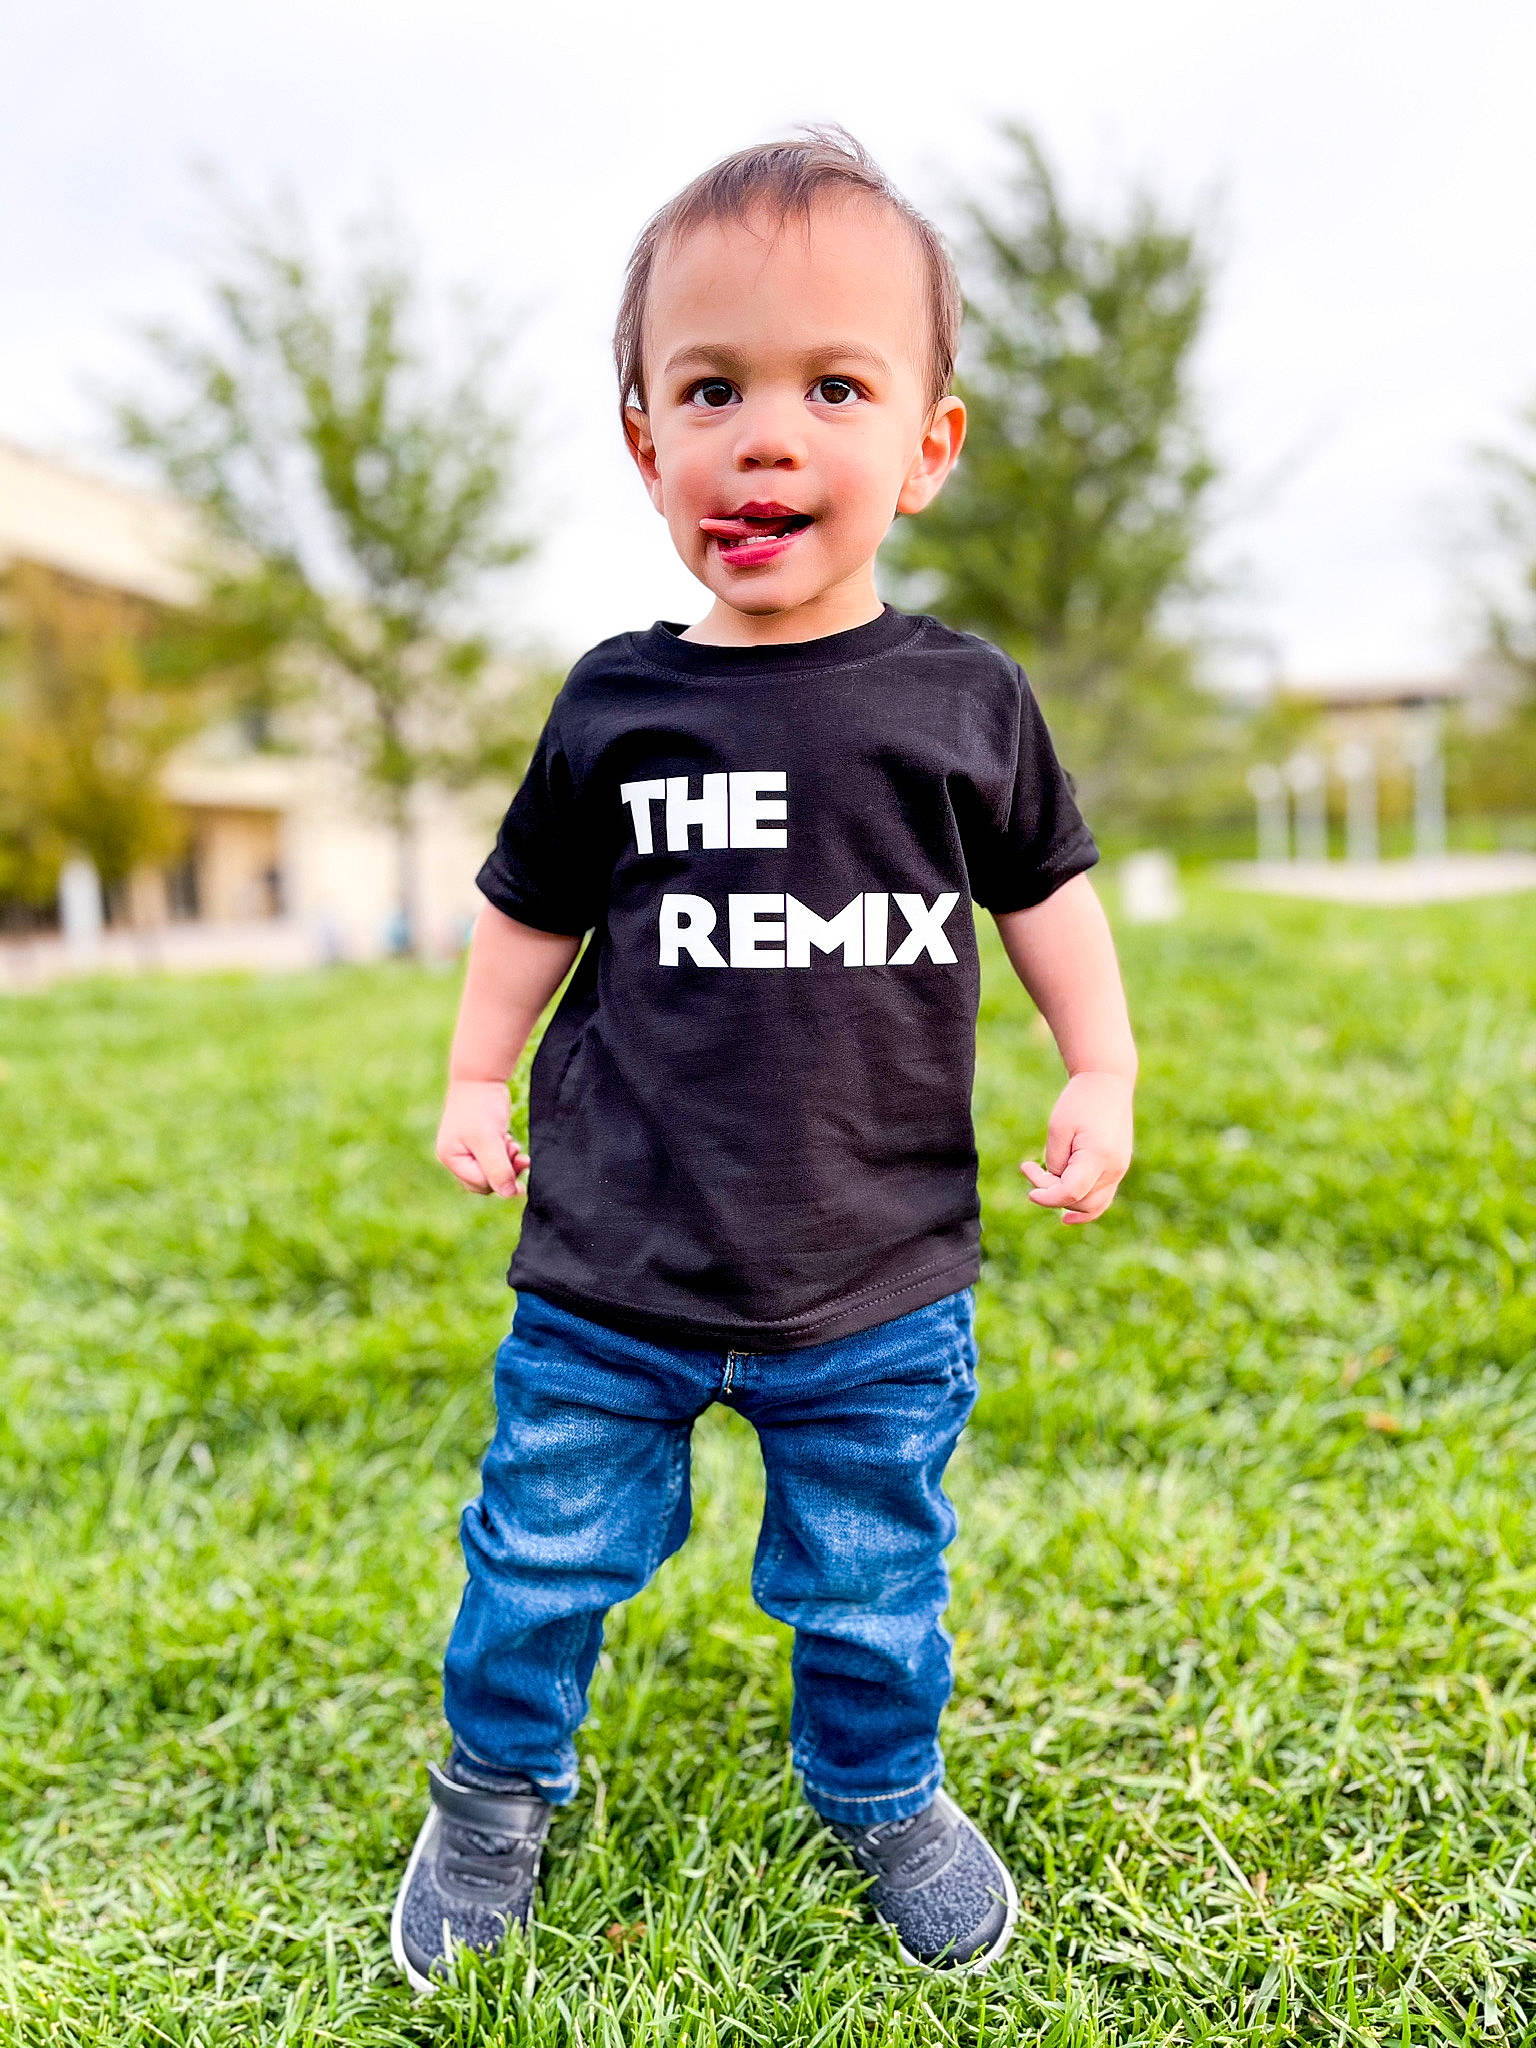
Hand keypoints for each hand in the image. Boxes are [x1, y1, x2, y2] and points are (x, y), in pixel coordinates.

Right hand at [435, 1078, 529, 1197]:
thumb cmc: (480, 1107)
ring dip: (508, 1162)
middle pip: (485, 1181)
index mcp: (451, 1158)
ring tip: (513, 1146)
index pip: (480, 1184)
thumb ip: (498, 1169)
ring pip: (492, 1171)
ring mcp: (467, 1150)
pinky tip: (510, 1141)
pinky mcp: (480, 1143)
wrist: (482, 1078)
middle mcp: (457, 1157)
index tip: (518, 1161)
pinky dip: (506, 1153)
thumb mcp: (489, 1140)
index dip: (501, 1178)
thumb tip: (509, 1195)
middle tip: (519, 1156)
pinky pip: (495, 1159)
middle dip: (505, 1171)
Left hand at [1022, 1070, 1133, 1224]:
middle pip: (1080, 1202)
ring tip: (1042, 1186)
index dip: (1046, 1195)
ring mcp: (1119, 1170)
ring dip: (1065, 1201)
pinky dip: (1085, 1208)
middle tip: (1030, 1168)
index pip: (1070, 1193)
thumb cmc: (1079, 1101)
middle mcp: (1114, 1168)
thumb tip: (1055, 1185)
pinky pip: (1102, 1198)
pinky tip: (1066, 1217)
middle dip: (1051, 1193)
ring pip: (1092, 1205)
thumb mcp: (1058, 1129)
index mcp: (1099, 1156)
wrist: (1107, 1082)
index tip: (1027, 1181)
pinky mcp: (1117, 1168)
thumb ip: (1055, 1162)